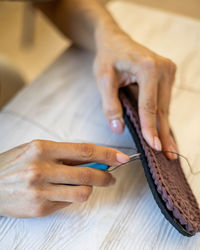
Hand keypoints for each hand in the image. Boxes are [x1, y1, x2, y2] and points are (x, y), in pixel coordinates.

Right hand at [0, 140, 128, 217]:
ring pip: (82, 192)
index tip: (122, 158)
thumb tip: (93, 160)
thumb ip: (64, 155)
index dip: (107, 154)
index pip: (84, 150)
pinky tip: (62, 193)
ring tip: (83, 186)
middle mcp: (41, 169)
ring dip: (88, 189)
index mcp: (42, 149)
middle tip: (111, 177)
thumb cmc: (13, 166)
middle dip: (105, 176)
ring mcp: (41, 190)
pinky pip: (68, 204)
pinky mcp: (40, 208)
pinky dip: (71, 198)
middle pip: (87, 173)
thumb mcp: (36, 150)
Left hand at [94, 25, 177, 159]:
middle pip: (162, 109)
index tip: (153, 147)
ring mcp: (169, 71)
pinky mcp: (168, 76)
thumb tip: (118, 129)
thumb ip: (110, 104)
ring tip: (168, 150)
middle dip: (163, 134)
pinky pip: (164, 102)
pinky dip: (162, 119)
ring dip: (165, 129)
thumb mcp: (103, 80)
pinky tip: (164, 134)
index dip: (150, 128)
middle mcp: (164, 68)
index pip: (149, 105)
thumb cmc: (108, 58)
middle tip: (168, 156)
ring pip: (165, 107)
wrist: (115, 41)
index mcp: (147, 67)